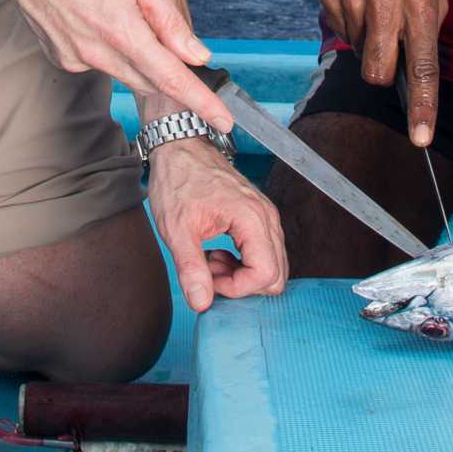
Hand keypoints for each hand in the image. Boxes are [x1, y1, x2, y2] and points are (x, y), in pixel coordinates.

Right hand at [0, 0, 233, 133]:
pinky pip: (97, 62)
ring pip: (124, 72)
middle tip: (175, 46)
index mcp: (121, 30)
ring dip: (137, 56)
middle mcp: (96, 53)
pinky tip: (94, 15)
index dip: (201, 102)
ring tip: (120, 9)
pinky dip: (107, 48)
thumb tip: (196, 54)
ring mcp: (74, 59)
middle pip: (149, 80)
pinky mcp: (59, 58)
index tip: (224, 121)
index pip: (171, 79)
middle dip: (169, 72)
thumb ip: (169, 21)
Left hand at [146, 137, 288, 312]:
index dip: (237, 288)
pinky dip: (243, 263)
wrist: (179, 149)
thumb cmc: (177, 181)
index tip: (209, 279)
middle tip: (210, 271)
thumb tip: (201, 303)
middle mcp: (266, 217)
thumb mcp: (176, 229)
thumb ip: (191, 268)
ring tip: (210, 260)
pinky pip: (264, 253)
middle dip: (242, 284)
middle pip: (276, 275)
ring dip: (241, 274)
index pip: (266, 274)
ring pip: (272, 266)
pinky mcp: (258, 217)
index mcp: (251, 217)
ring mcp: (265, 216)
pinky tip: (218, 253)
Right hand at [319, 0, 447, 145]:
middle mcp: (387, 6)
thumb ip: (428, 31)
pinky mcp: (330, 0)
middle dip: (381, 72)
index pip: (423, 67)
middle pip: (377, 73)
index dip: (422, 106)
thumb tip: (416, 75)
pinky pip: (343, 34)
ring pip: (359, 54)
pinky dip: (353, 26)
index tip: (420, 137)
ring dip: (368, 41)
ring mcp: (355, 2)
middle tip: (387, 46)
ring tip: (376, 6)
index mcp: (421, 6)